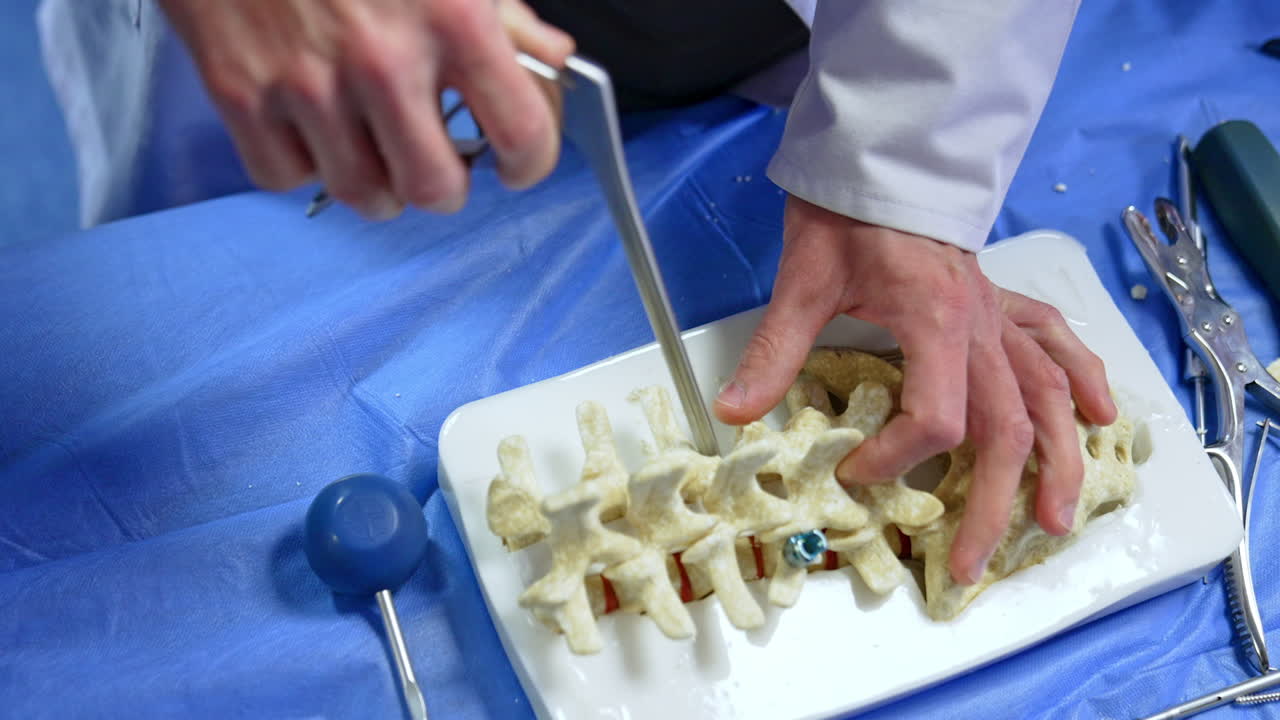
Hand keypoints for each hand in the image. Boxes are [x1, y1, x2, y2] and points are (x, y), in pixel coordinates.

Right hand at [160, 0, 572, 218]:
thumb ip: (503, 12)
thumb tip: (548, 57)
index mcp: (454, 18)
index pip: (522, 134)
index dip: (529, 163)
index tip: (517, 164)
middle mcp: (384, 60)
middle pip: (436, 190)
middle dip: (446, 185)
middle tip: (439, 163)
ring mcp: (307, 83)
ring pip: (364, 195)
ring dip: (377, 183)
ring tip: (375, 147)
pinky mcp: (241, 92)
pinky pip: (286, 176)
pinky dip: (302, 163)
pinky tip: (312, 125)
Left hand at [715, 196, 1117, 584]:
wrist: (880, 152)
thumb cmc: (845, 211)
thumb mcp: (803, 279)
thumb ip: (775, 349)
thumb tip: (735, 412)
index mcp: (935, 320)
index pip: (936, 416)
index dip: (896, 457)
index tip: (855, 472)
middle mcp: (981, 325)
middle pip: (1006, 428)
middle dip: (991, 503)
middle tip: (969, 563)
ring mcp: (999, 314)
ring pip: (1049, 395)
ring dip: (1057, 461)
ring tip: (1058, 520)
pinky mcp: (1001, 301)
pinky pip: (1057, 342)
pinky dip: (1084, 380)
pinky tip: (1102, 418)